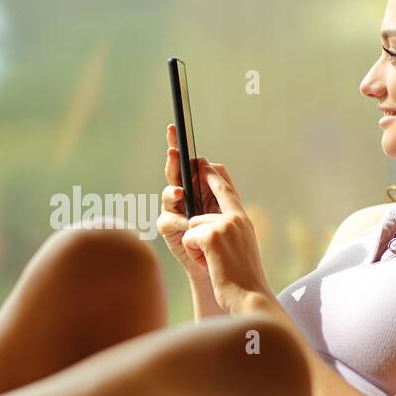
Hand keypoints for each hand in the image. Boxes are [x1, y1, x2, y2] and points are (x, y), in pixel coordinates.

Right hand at [158, 123, 221, 282]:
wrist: (222, 265)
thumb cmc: (225, 235)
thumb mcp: (227, 205)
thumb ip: (219, 183)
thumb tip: (207, 162)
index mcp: (196, 185)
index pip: (186, 162)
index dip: (179, 145)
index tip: (174, 129)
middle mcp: (182, 195)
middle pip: (174, 172)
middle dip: (172, 159)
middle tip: (173, 151)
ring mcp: (174, 211)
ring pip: (169, 193)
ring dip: (174, 192)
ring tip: (180, 192)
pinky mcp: (169, 229)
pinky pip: (170, 219)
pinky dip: (180, 222)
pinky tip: (187, 225)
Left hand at [179, 161, 272, 313]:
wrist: (249, 299)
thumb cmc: (242, 281)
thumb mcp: (239, 250)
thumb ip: (227, 230)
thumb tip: (203, 220)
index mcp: (243, 221)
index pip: (228, 190)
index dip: (214, 174)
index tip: (205, 161)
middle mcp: (236, 218)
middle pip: (209, 193)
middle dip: (195, 174)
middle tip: (182, 157)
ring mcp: (225, 224)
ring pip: (192, 223)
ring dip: (195, 244)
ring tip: (212, 262)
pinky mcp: (212, 235)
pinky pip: (188, 237)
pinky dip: (193, 254)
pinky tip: (209, 266)